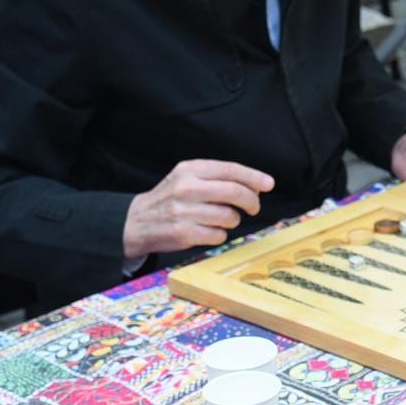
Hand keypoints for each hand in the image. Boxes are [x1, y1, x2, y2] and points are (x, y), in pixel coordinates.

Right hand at [123, 159, 274, 257]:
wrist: (137, 221)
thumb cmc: (171, 198)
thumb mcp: (187, 177)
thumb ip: (217, 178)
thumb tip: (255, 185)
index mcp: (190, 169)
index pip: (230, 170)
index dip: (253, 177)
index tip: (269, 184)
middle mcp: (187, 188)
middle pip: (234, 192)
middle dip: (251, 201)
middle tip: (254, 207)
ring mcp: (184, 211)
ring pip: (229, 216)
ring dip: (233, 219)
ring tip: (224, 218)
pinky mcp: (183, 233)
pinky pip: (218, 235)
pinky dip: (220, 234)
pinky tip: (210, 230)